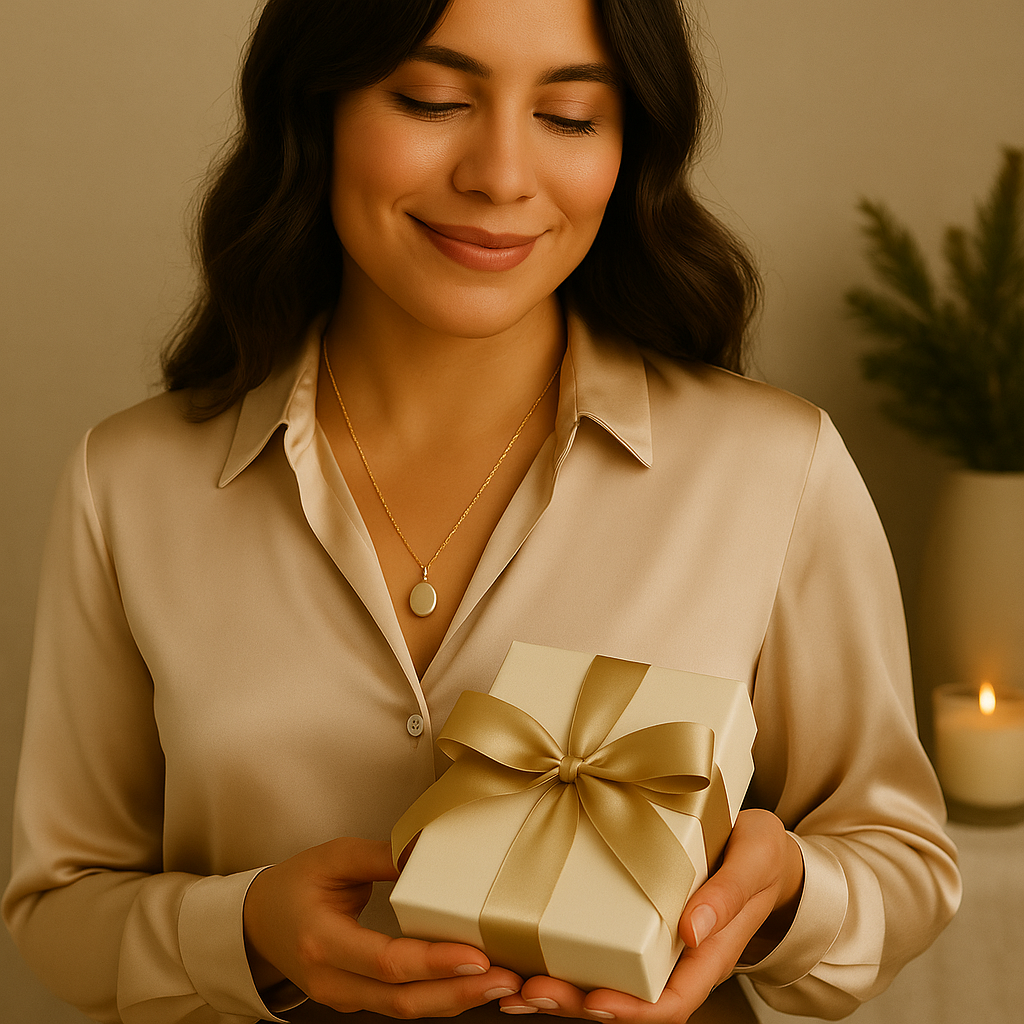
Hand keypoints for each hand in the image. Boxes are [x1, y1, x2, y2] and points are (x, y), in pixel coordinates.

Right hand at [243, 837, 521, 1016]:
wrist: (257, 922)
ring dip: (456, 1000)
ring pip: (405, 1010)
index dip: (433, 962)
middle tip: (507, 978)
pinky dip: (440, 997)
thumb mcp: (333, 857)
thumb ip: (380, 856)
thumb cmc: (294, 884)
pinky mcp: (356, 1001)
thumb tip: (428, 850)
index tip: (477, 954)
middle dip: (459, 993)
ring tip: (503, 983)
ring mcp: (343, 998)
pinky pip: (401, 1005)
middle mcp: (331, 981)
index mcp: (321, 941)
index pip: (385, 961)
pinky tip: (473, 984)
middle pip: (402, 1000)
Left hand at [498, 808, 803, 1021]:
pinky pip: (600, 944)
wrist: (763, 846)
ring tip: (513, 985)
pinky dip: (563, 952)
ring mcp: (654, 941)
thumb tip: (692, 931)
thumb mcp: (755, 861)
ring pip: (606, 978)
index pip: (670, 1003)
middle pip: (626, 1000)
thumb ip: (728, 895)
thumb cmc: (763, 853)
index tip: (594, 1004)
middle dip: (575, 1003)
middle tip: (528, 993)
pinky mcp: (636, 916)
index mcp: (708, 954)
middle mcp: (676, 957)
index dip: (631, 1011)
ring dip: (561, 987)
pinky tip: (525, 948)